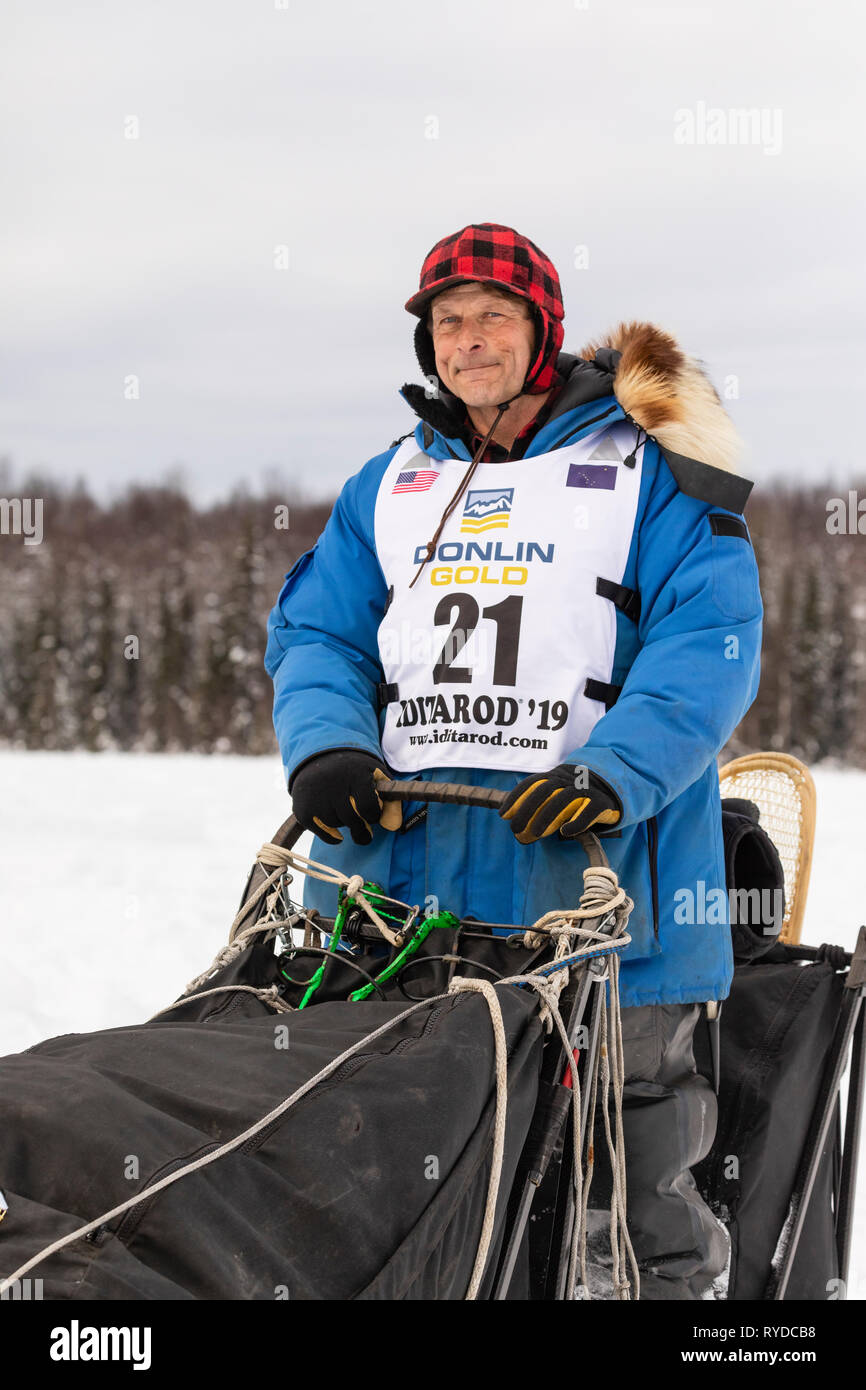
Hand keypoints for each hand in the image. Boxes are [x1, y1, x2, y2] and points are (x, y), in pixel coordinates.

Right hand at [289, 750, 401, 844]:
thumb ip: (390, 800)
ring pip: (337, 825)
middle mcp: (332, 785)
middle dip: (361, 826)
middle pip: (352, 819)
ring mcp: (315, 798)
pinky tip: (337, 830)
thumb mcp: (375, 776)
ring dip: (344, 824)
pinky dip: (332, 836)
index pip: (368, 807)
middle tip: (363, 824)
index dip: (373, 815)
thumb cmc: (354, 771)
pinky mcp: (303, 810)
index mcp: (354, 774)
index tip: (372, 813)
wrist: (319, 758)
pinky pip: (323, 833)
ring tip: (344, 812)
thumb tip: (393, 826)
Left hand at [499, 764, 621, 844]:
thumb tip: (512, 821)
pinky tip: (565, 833)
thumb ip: (538, 802)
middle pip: (544, 790)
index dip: (516, 798)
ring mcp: (585, 789)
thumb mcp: (558, 791)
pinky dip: (576, 822)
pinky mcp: (601, 802)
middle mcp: (568, 780)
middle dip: (527, 809)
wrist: (613, 785)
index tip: (503, 815)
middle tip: (516, 829)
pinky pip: (589, 811)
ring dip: (547, 817)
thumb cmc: (578, 794)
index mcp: (555, 776)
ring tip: (536, 834)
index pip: (532, 783)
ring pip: (564, 799)